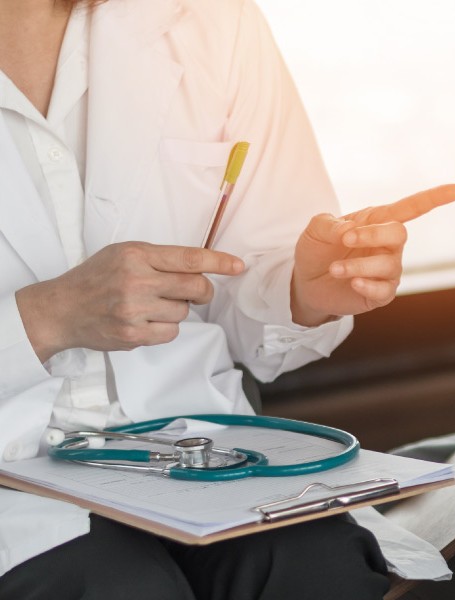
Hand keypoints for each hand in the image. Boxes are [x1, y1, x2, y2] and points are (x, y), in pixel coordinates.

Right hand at [16, 242, 244, 360]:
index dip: (219, 262)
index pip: (189, 258)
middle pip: (196, 288)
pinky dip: (164, 329)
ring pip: (184, 313)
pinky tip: (144, 321)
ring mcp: (134, 310)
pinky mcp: (133, 334)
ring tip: (149, 305)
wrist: (62, 309)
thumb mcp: (125, 255)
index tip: (238, 266)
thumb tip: (203, 269)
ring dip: (176, 311)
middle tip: (193, 293)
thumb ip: (162, 260)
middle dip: (202, 292)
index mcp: (136, 255)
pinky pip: (171, 333)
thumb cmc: (97, 279)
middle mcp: (136, 281)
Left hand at [290, 183, 454, 324]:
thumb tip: (349, 230)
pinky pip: (385, 289)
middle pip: (400, 234)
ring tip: (335, 269)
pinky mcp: (381, 294)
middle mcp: (388, 245)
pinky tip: (352, 282)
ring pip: (389, 264)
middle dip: (374, 234)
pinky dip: (367, 284)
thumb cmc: (317, 250)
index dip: (434, 199)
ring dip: (358, 265)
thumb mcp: (315, 229)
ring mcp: (388, 270)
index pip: (412, 208)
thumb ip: (330, 224)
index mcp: (378, 221)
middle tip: (346, 239)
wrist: (306, 282)